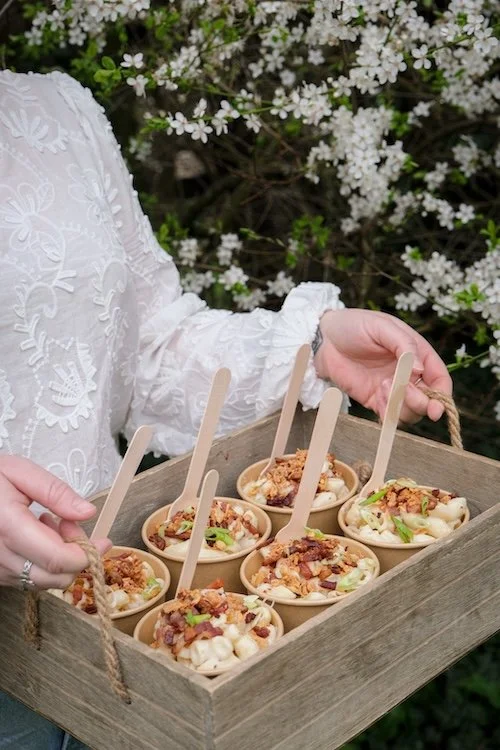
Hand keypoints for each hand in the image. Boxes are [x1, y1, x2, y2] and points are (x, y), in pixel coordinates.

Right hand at [0, 456, 111, 589]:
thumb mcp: (21, 472)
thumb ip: (56, 492)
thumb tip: (88, 512)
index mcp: (9, 527)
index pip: (58, 559)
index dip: (87, 554)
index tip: (103, 540)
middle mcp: (0, 555)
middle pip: (54, 577)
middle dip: (76, 556)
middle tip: (70, 524)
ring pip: (43, 581)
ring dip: (59, 558)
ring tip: (49, 524)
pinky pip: (28, 579)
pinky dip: (43, 562)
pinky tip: (36, 535)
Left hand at [314, 308, 451, 423]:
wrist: (322, 339)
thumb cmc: (354, 325)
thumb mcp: (381, 326)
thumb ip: (404, 345)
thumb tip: (421, 369)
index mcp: (417, 354)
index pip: (439, 379)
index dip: (442, 394)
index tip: (437, 406)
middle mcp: (409, 374)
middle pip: (428, 400)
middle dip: (421, 402)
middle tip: (404, 391)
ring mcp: (392, 389)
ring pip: (410, 411)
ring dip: (402, 406)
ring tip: (383, 387)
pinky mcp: (374, 400)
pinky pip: (389, 416)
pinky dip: (387, 413)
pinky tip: (376, 395)